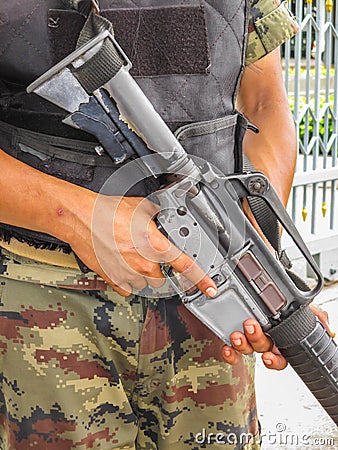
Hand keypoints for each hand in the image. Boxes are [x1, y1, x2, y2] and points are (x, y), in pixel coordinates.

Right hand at [64, 192, 216, 296]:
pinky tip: (122, 266)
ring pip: (144, 283)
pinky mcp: (113, 279)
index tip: (209, 288)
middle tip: (148, 255)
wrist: (82, 218)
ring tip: (131, 257)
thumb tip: (160, 212)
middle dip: (159, 270)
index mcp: (155, 245)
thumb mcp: (141, 206)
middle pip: (162, 278)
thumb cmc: (107, 211)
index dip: (201, 279)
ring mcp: (128, 273)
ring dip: (143, 274)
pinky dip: (127, 280)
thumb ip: (156, 214)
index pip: (185, 266)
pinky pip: (127, 288)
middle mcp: (144, 263)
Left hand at [222, 304, 332, 369]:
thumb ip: (316, 316)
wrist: (265, 287)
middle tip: (251, 325)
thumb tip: (328, 329)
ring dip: (241, 344)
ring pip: (245, 348)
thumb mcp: (303, 308)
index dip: (274, 361)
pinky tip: (227, 346)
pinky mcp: (234, 335)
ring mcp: (249, 339)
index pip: (279, 358)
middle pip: (261, 348)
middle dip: (255, 339)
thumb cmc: (284, 302)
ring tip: (237, 334)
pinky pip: (231, 349)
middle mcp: (265, 341)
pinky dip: (229, 351)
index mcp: (281, 340)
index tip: (269, 357)